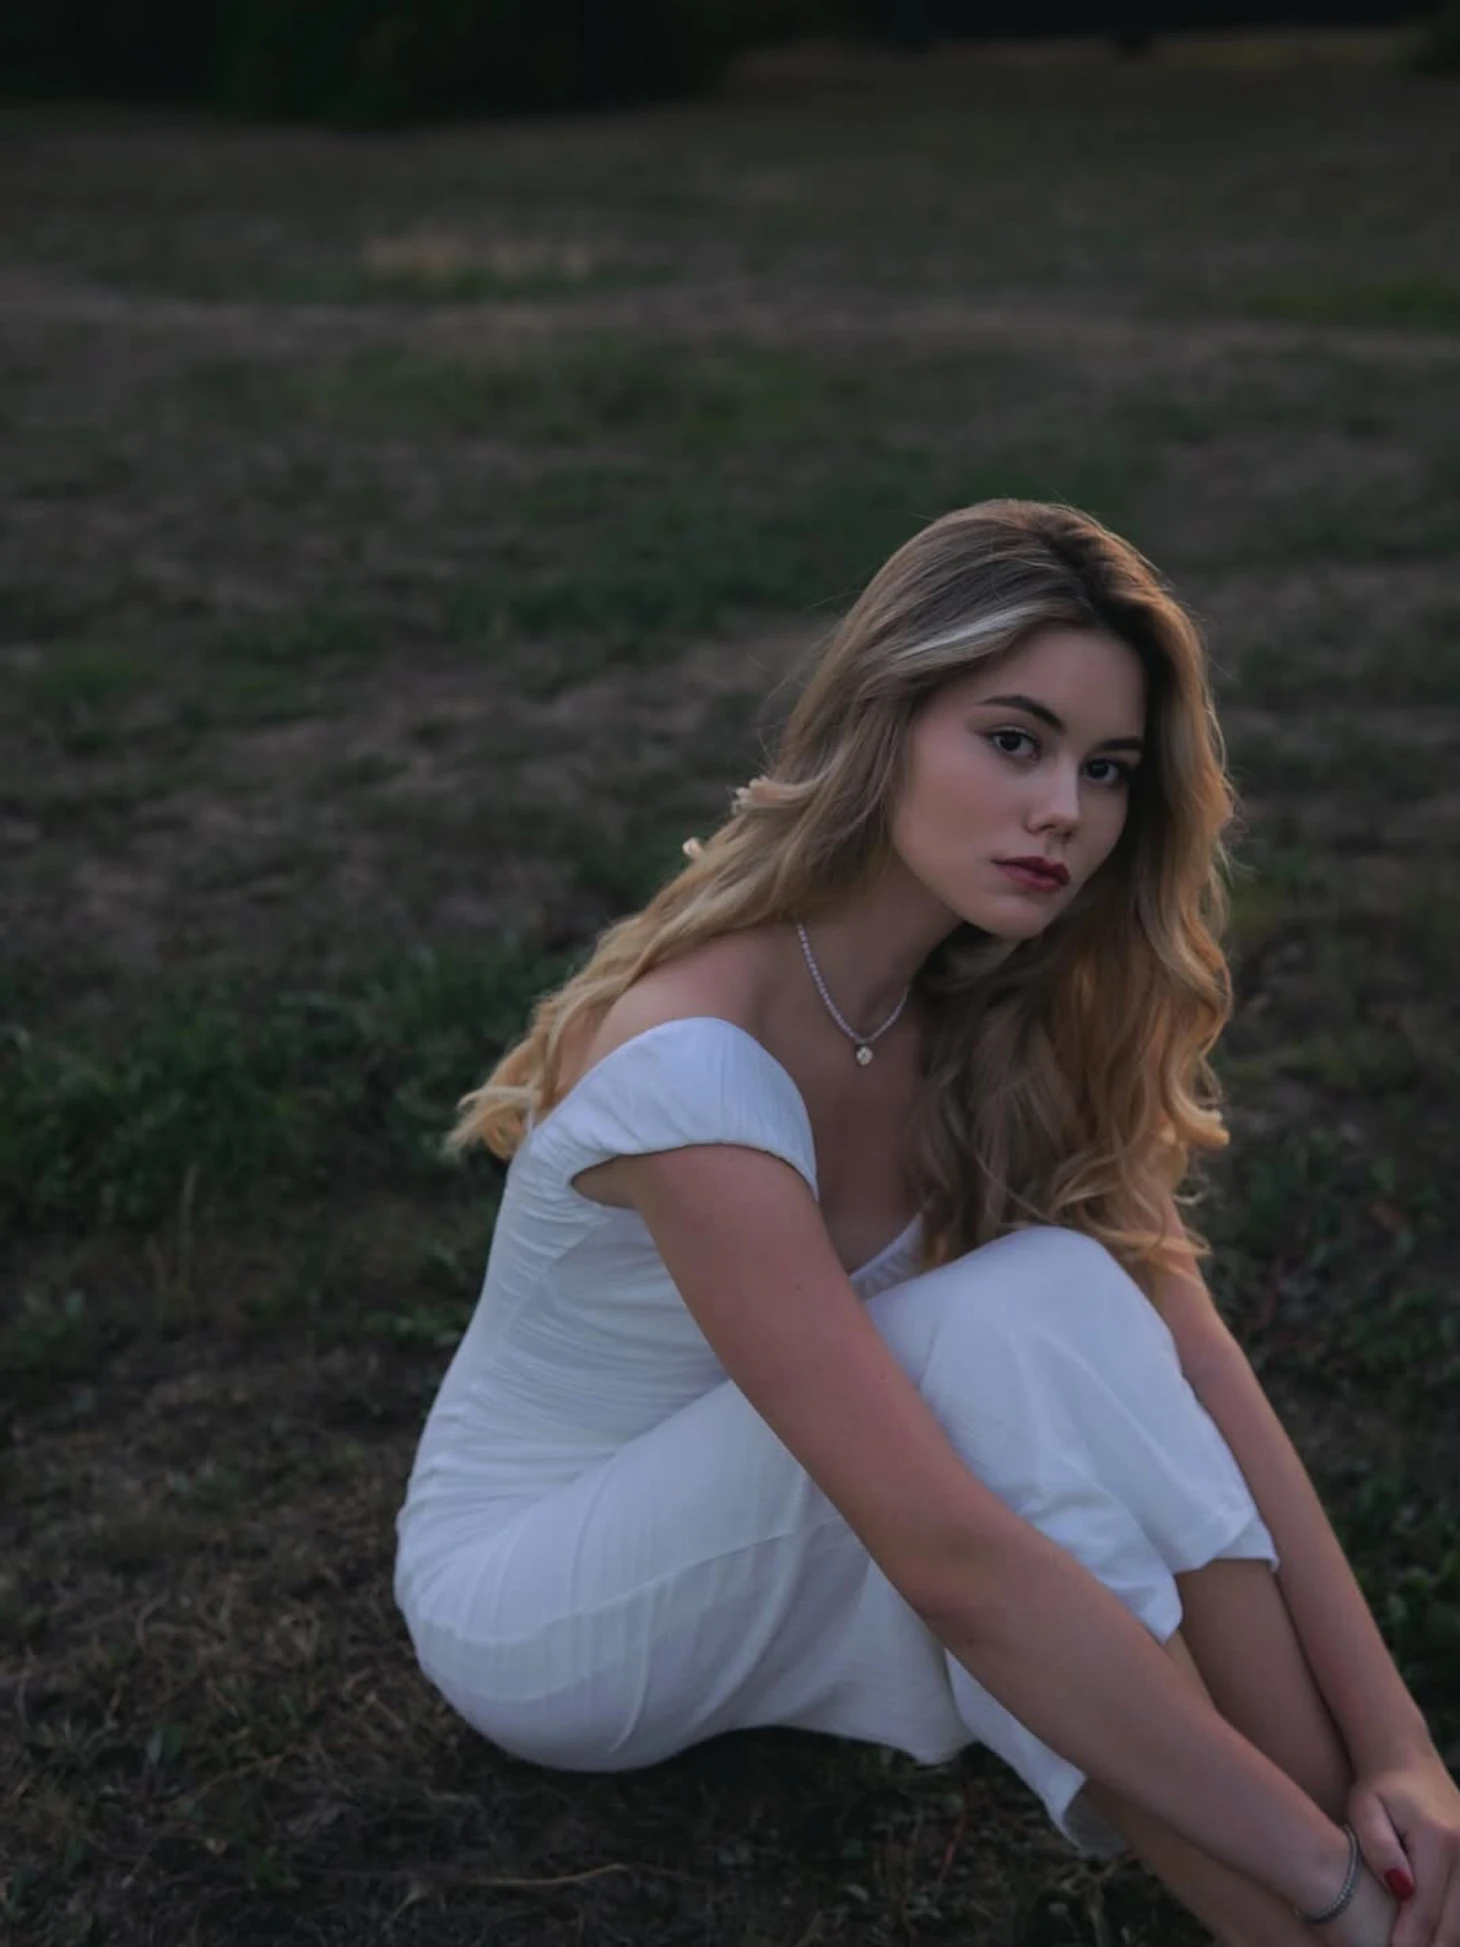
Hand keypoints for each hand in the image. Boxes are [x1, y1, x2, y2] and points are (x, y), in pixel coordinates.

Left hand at [1349, 1747, 1459, 1945]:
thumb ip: (1379, 1849)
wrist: (1408, 1762)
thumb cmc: (1379, 1790)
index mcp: (1439, 1838)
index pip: (1426, 1907)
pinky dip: (1456, 1924)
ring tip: (1421, 1946)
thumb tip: (1402, 1890)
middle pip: (1455, 1922)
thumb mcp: (1365, 1810)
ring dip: (1447, 1939)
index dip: (1410, 1940)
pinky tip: (1439, 1936)